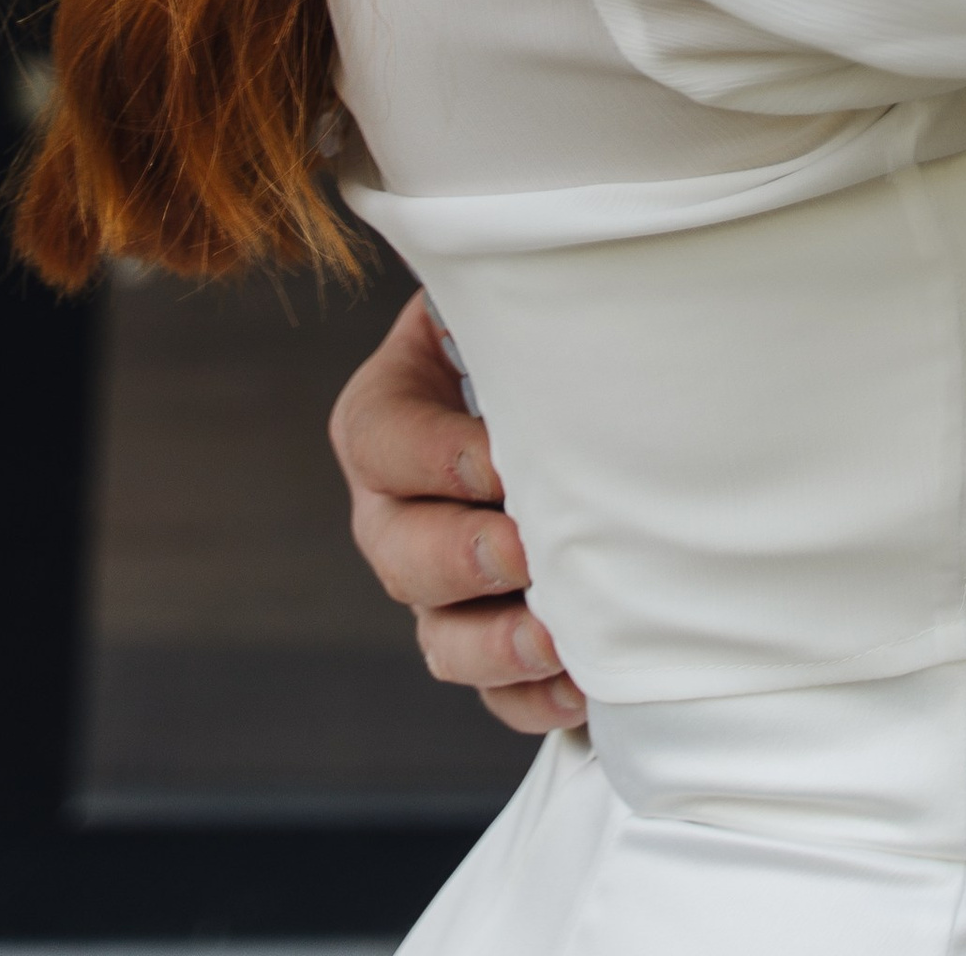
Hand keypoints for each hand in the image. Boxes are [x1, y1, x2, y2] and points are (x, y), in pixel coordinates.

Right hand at [328, 289, 586, 737]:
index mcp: (382, 421)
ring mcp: (433, 589)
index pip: (385, 443)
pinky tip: (583, 684)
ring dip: (498, 644)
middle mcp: (392, 514)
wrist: (559, 385)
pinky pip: (491, 693)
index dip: (441, 459)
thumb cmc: (529, 335)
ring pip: (440, 639)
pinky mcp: (481, 638)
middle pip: (401, 555)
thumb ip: (500, 301)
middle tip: (530, 550)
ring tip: (559, 635)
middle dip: (467, 557)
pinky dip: (532, 697)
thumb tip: (552, 269)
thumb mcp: (493, 304)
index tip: (507, 461)